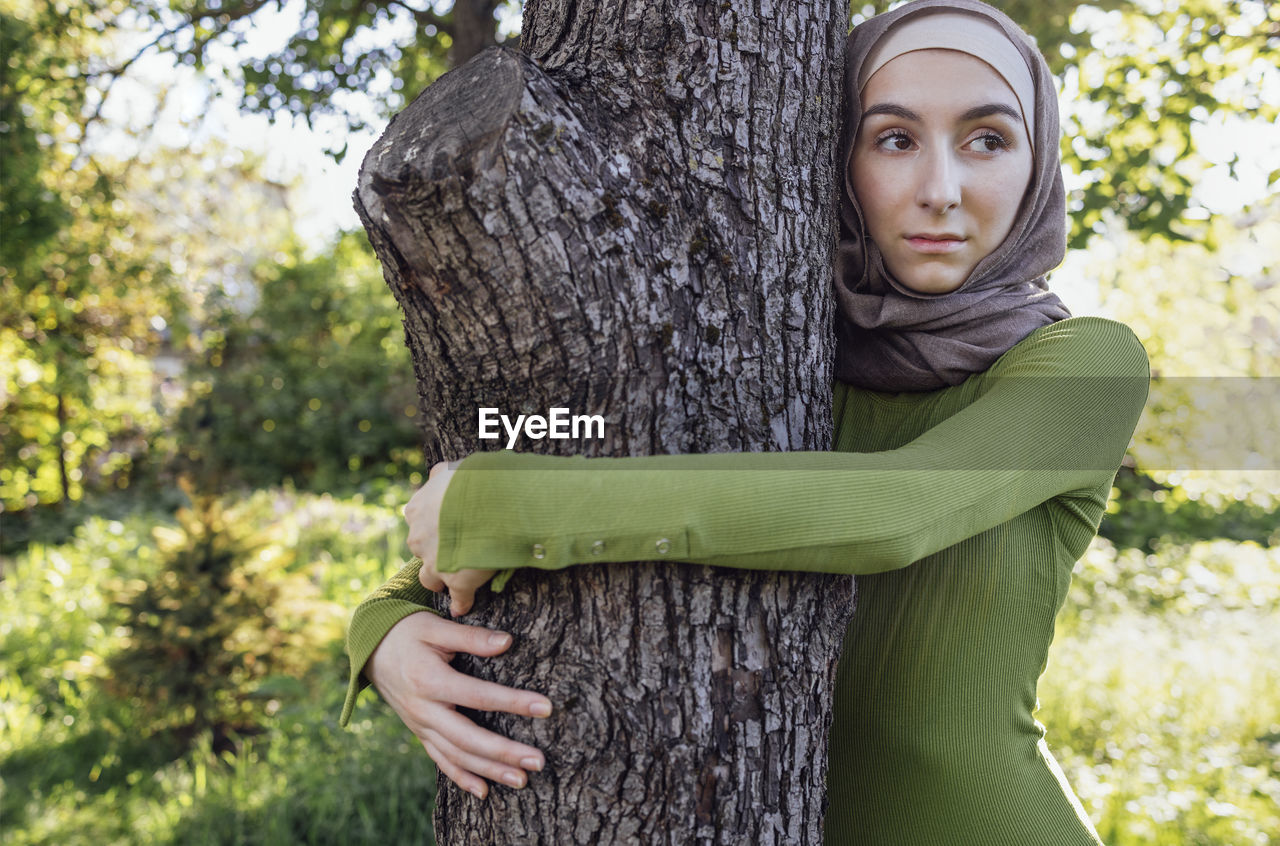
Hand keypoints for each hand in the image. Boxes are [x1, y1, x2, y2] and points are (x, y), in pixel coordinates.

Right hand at [366, 610, 552, 798]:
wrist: (371, 649)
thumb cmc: (407, 632)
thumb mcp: (436, 627)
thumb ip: (472, 637)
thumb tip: (508, 642)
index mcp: (430, 680)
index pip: (478, 696)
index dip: (513, 702)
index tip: (545, 708)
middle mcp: (424, 709)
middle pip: (468, 737)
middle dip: (504, 752)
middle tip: (538, 761)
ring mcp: (420, 725)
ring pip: (456, 755)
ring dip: (489, 770)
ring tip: (521, 780)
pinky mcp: (420, 733)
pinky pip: (440, 760)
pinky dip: (461, 778)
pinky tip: (484, 792)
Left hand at [406, 459, 494, 615]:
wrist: (492, 501)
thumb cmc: (476, 480)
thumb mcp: (454, 469)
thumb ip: (443, 474)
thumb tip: (438, 472)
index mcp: (417, 510)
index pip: (418, 521)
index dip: (433, 526)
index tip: (446, 527)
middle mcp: (419, 537)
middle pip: (422, 550)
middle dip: (435, 551)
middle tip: (454, 550)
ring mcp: (435, 562)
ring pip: (430, 577)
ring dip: (440, 579)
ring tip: (452, 581)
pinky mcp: (457, 581)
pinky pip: (458, 598)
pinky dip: (461, 603)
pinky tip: (463, 607)